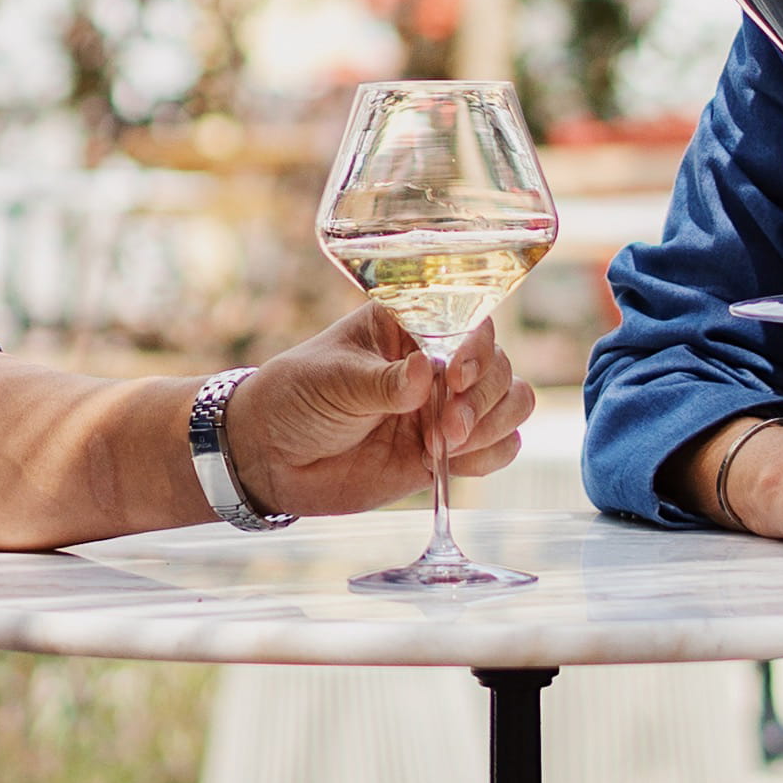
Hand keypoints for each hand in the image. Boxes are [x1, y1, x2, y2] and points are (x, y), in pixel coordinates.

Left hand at [224, 301, 528, 517]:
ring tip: (448, 443)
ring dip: (494, 424)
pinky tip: (456, 461)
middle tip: (446, 426)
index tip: (455, 375)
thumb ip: (383, 382)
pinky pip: (499, 449)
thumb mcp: (333, 381)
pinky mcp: (445, 451)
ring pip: (511, 403)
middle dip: (485, 396)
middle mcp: (437, 362)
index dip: (478, 347)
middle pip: (500, 366)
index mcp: (410, 326)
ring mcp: (445, 407)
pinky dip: (493, 454)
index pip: (471, 321)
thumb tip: (429, 371)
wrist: (272, 459)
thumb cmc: (295, 398)